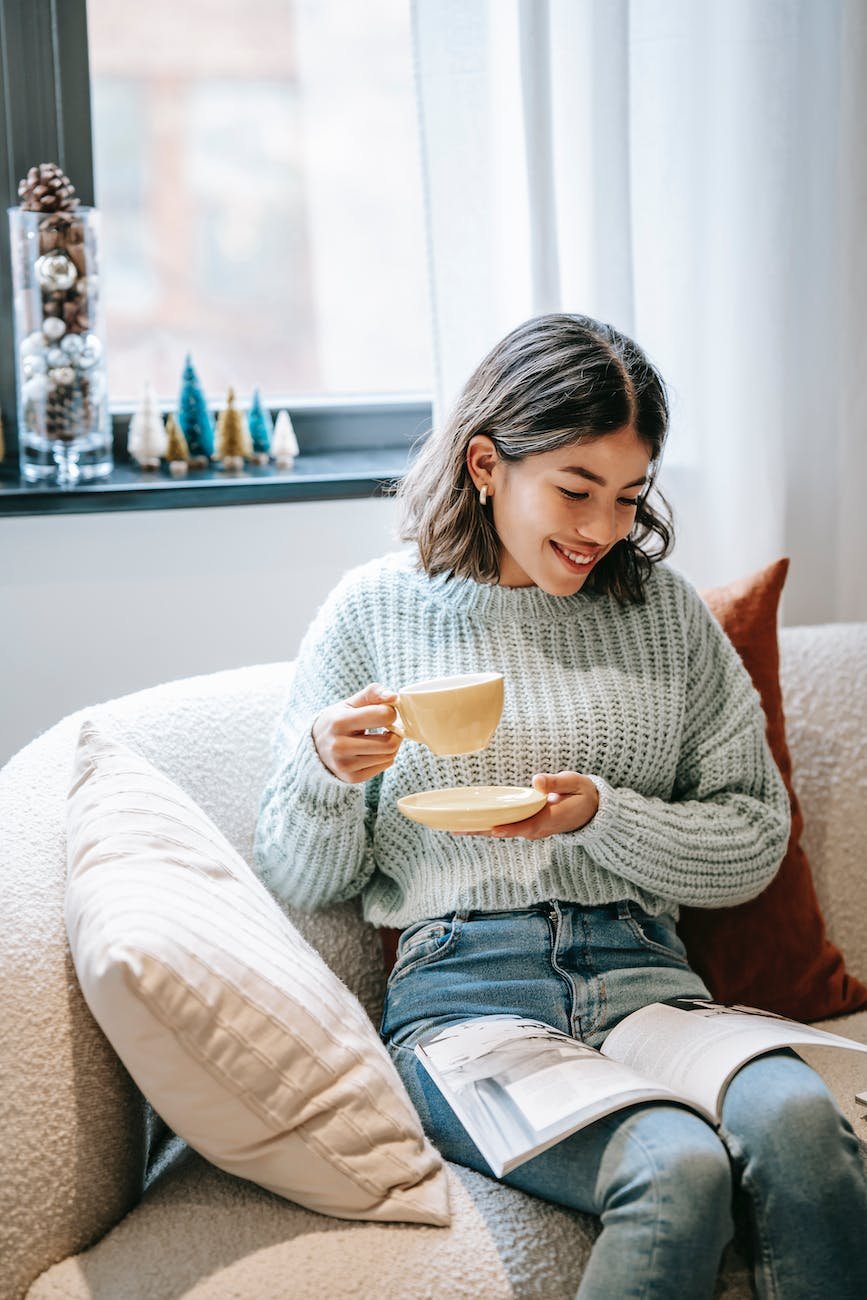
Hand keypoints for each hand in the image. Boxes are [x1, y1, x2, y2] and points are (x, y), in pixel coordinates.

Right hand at [312, 683, 401, 782]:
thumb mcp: (350, 703)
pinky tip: (374, 750)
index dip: (391, 712)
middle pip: (389, 743)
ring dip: (392, 745)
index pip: (383, 716)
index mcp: (339, 722)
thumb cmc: (337, 721)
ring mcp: (345, 765)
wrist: (315, 748)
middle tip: (390, 727)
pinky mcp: (351, 777)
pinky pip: (384, 766)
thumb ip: (373, 693)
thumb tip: (394, 697)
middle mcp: (339, 746)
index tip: (385, 712)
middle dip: (396, 733)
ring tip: (381, 738)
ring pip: (389, 756)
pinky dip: (385, 757)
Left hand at [455, 771, 598, 839]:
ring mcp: (532, 829)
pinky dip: (487, 825)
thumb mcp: (575, 784)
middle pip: (506, 832)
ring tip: (454, 828)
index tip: (492, 829)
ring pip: (502, 831)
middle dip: (482, 831)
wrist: (592, 811)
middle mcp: (538, 828)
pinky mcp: (527, 826)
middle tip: (456, 829)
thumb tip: (536, 781)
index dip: (510, 828)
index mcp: (551, 818)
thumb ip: (556, 783)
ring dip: (479, 830)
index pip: (527, 826)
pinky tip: (469, 822)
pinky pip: (505, 827)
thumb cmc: (582, 794)